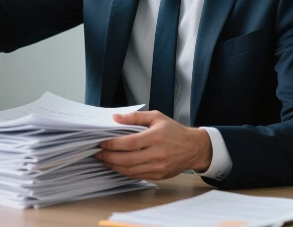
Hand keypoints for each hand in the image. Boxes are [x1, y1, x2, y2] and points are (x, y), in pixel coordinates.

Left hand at [96, 111, 212, 179]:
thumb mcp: (156, 117)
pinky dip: (125, 172)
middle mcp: (157, 154)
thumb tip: (115, 118)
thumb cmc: (174, 131)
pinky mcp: (159, 176)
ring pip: (130, 170)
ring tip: (105, 161)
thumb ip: (135, 117)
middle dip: (109, 158)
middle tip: (98, 154)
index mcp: (155, 137)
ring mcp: (158, 167)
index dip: (112, 144)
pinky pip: (137, 176)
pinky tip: (117, 166)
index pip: (128, 143)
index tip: (101, 143)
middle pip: (127, 159)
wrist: (193, 148)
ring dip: (114, 167)